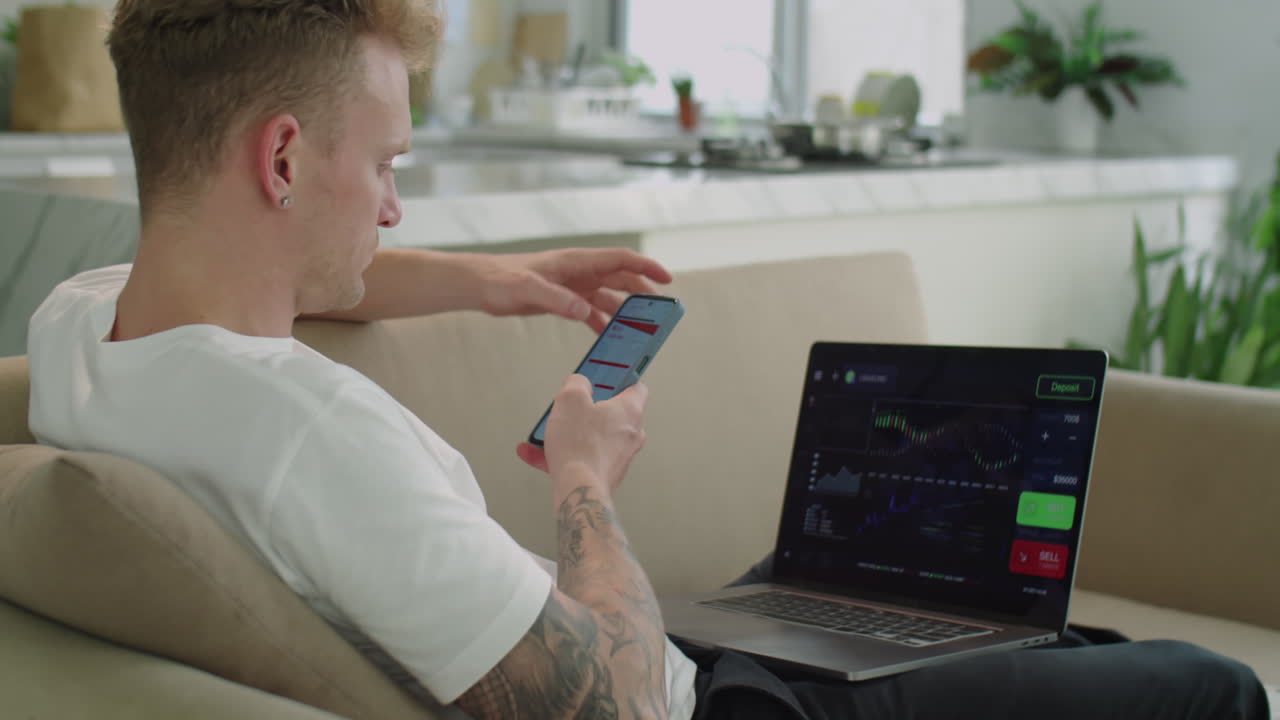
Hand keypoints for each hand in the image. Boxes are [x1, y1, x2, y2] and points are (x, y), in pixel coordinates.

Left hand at [470, 249, 672, 332]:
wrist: (480, 284)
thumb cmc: (501, 279)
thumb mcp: (528, 289)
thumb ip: (558, 299)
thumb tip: (584, 311)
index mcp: (576, 262)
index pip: (621, 259)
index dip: (646, 267)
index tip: (667, 279)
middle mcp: (579, 271)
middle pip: (620, 279)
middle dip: (641, 293)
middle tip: (658, 313)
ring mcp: (572, 286)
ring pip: (607, 297)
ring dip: (622, 312)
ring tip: (637, 330)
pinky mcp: (562, 300)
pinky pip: (590, 311)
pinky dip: (601, 323)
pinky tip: (608, 337)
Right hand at [516, 375, 647, 495]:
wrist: (578, 488)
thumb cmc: (580, 444)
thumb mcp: (571, 399)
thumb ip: (576, 383)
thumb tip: (580, 384)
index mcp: (629, 412)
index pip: (637, 389)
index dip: (623, 380)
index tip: (610, 378)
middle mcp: (630, 435)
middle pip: (613, 415)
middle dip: (591, 410)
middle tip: (573, 407)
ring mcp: (619, 457)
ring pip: (593, 438)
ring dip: (570, 434)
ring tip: (546, 432)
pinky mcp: (605, 474)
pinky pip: (582, 458)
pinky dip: (561, 454)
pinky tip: (534, 453)